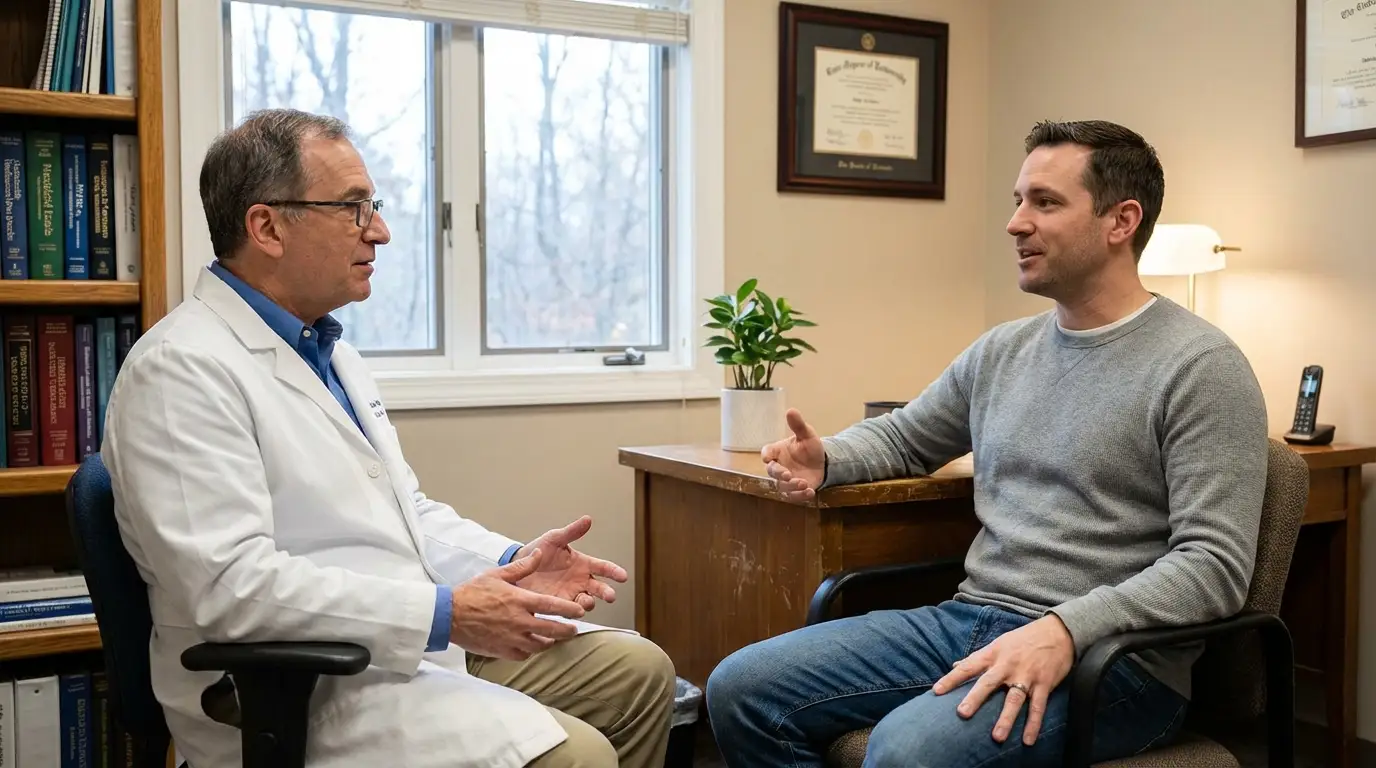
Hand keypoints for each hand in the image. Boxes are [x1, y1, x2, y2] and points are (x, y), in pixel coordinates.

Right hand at [450, 548, 585, 660]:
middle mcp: (519, 621)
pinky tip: (531, 646)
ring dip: (549, 642)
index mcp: (519, 600)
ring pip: (539, 646)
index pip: (552, 606)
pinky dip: (530, 651)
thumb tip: (539, 554)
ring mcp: (510, 638)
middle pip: (552, 630)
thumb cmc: (472, 592)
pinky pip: (523, 655)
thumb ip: (522, 566)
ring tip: (554, 638)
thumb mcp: (497, 574)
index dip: (570, 610)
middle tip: (573, 629)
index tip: (580, 611)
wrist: (449, 615)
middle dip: (567, 631)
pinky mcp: (501, 651)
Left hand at [513, 516, 627, 610]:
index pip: (604, 568)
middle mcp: (580, 581)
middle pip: (599, 588)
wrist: (517, 568)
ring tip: (586, 601)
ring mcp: (570, 595)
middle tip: (610, 596)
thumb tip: (587, 519)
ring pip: (586, 602)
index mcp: (583, 564)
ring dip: (588, 603)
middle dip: (606, 593)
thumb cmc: (537, 552)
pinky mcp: (558, 606)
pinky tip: (571, 613)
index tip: (623, 576)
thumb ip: (571, 532)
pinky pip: (569, 612)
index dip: (614, 572)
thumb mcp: (554, 539)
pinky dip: (572, 613)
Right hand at [762, 408, 825, 501]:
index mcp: (777, 452)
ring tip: (804, 483)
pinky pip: (792, 496)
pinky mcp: (794, 491)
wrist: (822, 463)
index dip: (766, 455)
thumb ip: (798, 425)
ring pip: (781, 486)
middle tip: (788, 474)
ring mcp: (785, 480)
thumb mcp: (807, 435)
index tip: (768, 457)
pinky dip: (800, 496)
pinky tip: (810, 492)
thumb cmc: (809, 447)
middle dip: (778, 474)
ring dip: (791, 486)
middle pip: (771, 472)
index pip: (766, 453)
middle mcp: (778, 466)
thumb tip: (791, 410)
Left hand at [931, 614, 1075, 745]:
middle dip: (975, 698)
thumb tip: (955, 665)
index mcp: (993, 654)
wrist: (1058, 632)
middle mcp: (1008, 665)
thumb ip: (978, 657)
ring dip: (1006, 719)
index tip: (936, 691)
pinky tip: (1027, 740)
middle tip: (962, 714)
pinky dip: (1033, 724)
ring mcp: (1026, 676)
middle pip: (988, 683)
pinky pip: (1038, 707)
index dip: (952, 678)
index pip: (968, 666)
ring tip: (997, 737)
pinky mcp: (1044, 684)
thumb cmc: (1024, 639)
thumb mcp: (999, 643)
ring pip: (1014, 700)